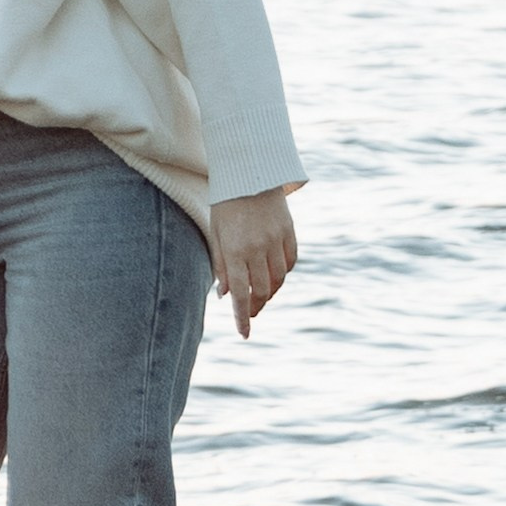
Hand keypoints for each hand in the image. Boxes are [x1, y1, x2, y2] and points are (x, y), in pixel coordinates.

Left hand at [207, 188, 298, 336]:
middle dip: (257, 307)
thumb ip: (220, 265)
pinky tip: (275, 276)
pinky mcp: (289, 232)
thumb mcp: (216, 233)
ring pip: (278, 279)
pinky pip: (290, 262)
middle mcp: (257, 248)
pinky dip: (283, 274)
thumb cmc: (225, 203)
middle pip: (262, 291)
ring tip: (261, 296)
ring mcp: (276, 240)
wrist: (249, 171)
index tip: (244, 333)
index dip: (243, 317)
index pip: (241, 294)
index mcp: (235, 250)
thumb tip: (225, 295)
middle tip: (251, 313)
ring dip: (270, 292)